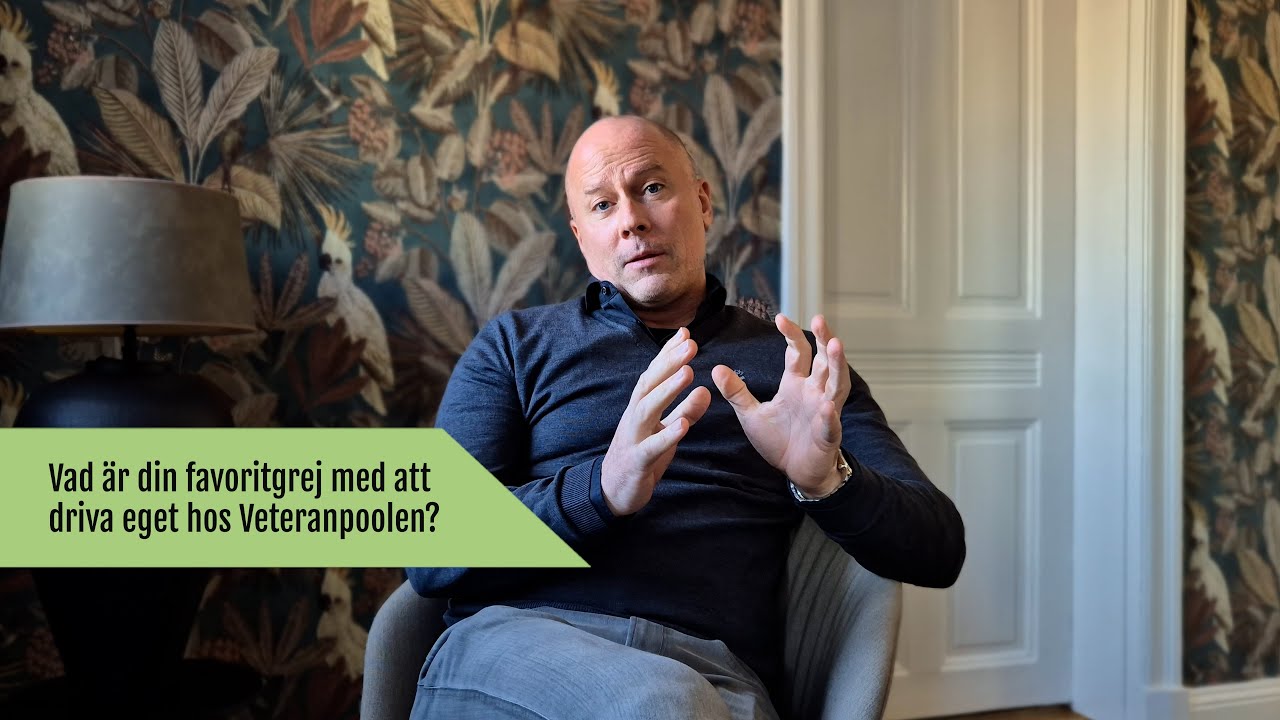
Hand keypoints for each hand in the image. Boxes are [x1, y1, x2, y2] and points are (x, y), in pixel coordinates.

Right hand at [601, 328, 711, 514]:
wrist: (613, 490)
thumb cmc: (641, 455)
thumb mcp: (666, 430)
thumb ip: (685, 411)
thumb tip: (706, 390)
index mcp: (642, 406)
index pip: (655, 374)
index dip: (668, 354)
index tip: (685, 333)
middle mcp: (635, 416)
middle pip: (650, 384)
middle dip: (669, 363)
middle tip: (691, 344)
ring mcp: (634, 437)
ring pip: (648, 408)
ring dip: (668, 390)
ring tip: (688, 373)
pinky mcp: (637, 460)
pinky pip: (652, 446)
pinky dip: (667, 435)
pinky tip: (684, 426)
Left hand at [712, 314, 851, 495]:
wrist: (796, 472)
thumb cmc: (779, 441)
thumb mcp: (752, 414)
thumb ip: (737, 392)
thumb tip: (717, 369)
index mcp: (796, 384)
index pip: (798, 353)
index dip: (791, 335)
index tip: (780, 318)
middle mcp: (815, 392)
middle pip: (824, 360)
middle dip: (824, 339)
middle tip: (819, 319)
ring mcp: (825, 412)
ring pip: (836, 384)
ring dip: (838, 365)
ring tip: (836, 345)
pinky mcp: (828, 436)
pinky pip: (831, 424)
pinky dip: (830, 416)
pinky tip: (827, 406)